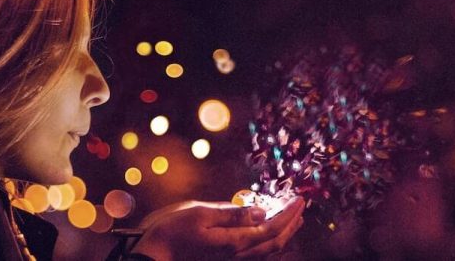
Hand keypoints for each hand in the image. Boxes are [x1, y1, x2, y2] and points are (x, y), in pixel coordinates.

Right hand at [130, 197, 305, 259]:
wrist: (154, 258)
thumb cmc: (173, 234)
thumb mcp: (200, 214)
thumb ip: (232, 214)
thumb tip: (261, 211)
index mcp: (235, 242)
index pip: (272, 228)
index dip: (289, 214)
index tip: (300, 199)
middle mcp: (238, 255)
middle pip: (275, 243)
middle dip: (291, 224)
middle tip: (300, 207)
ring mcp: (232, 260)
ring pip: (267, 250)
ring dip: (282, 234)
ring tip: (291, 220)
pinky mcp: (224, 260)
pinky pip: (255, 253)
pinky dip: (267, 240)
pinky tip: (265, 232)